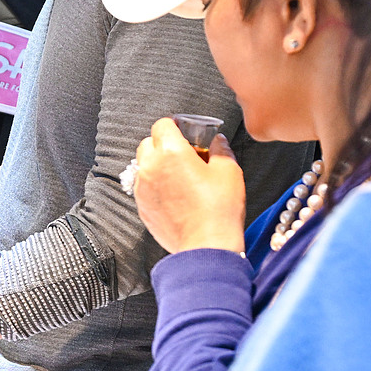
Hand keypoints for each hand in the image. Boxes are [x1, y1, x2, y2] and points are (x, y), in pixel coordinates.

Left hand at [132, 122, 246, 253]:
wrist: (206, 245)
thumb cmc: (219, 208)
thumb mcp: (228, 171)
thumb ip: (220, 149)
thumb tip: (217, 141)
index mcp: (170, 152)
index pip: (162, 125)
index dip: (175, 126)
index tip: (186, 132)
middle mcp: (150, 167)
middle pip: (148, 143)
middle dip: (164, 144)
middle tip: (185, 155)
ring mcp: (142, 188)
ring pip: (144, 165)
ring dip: (158, 165)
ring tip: (180, 177)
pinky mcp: (141, 207)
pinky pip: (144, 187)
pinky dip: (155, 185)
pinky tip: (175, 195)